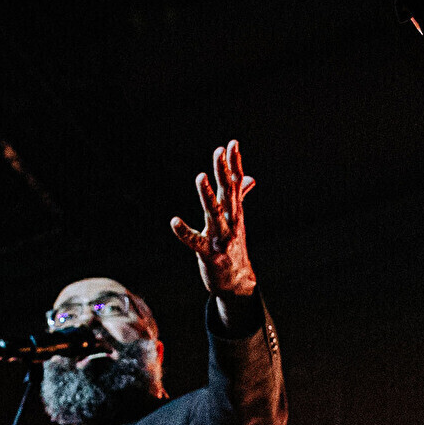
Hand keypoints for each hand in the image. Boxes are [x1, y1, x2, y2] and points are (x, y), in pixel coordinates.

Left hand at [171, 140, 258, 297]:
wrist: (237, 282)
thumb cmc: (233, 247)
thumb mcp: (236, 220)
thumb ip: (240, 197)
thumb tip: (249, 178)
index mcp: (234, 212)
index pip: (235, 183)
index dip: (234, 163)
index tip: (232, 143)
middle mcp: (231, 222)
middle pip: (227, 193)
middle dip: (222, 172)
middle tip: (218, 152)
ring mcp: (221, 237)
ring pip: (214, 213)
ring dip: (207, 195)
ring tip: (200, 176)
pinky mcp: (209, 253)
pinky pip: (195, 241)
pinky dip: (185, 232)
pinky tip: (174, 221)